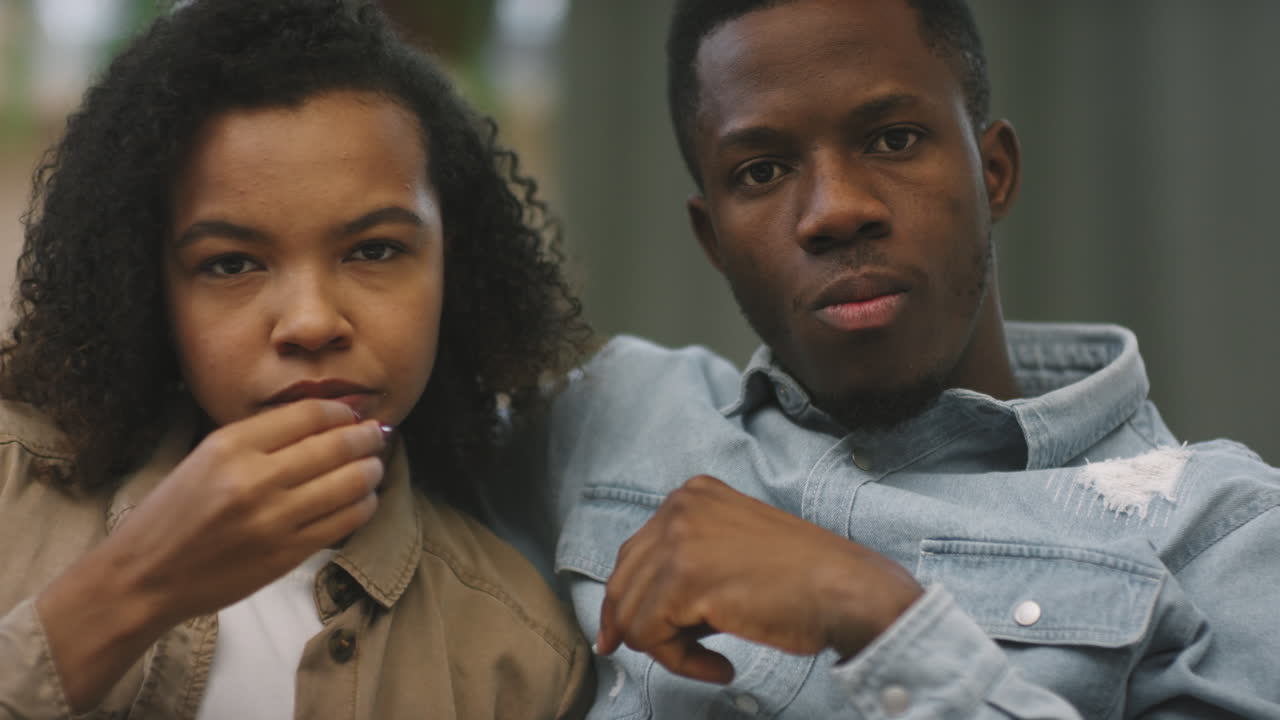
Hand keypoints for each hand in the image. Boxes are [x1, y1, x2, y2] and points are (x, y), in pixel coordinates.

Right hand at [37, 399, 386, 709]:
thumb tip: (324, 419)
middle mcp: (254, 479)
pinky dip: (363, 506)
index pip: (308, 415)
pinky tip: (365, 500)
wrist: (146, 574)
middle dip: (367, 437)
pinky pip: (344, 522)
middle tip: (379, 434)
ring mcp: (272, 519)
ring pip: (348, 484)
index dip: (342, 412)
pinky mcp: (286, 554)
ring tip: (375, 466)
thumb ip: (260, 438)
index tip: (354, 414)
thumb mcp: (206, 457)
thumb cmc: (175, 512)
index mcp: (230, 446)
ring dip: (371, 471)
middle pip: (335, 446)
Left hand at [596, 474, 922, 683]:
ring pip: (630, 614)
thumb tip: (635, 617)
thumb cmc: (803, 581)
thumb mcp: (732, 551)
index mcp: (692, 494)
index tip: (624, 636)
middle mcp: (680, 506)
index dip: (627, 601)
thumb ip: (686, 568)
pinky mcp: (685, 579)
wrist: (847, 589)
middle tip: (665, 657)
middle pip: (622, 581)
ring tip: (711, 659)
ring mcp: (680, 539)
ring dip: (668, 650)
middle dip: (636, 628)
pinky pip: (650, 636)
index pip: (634, 553)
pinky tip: (718, 664)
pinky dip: (680, 663)